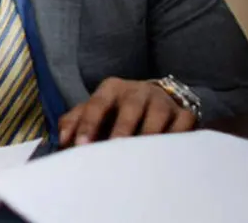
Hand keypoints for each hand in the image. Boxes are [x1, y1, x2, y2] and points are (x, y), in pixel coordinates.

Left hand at [58, 77, 196, 146]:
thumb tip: (62, 141)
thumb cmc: (115, 111)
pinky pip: (183, 127)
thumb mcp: (93, 110)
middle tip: (113, 149)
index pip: (97, 104)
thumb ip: (74, 122)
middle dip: (121, 129)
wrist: (153, 99)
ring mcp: (163, 101)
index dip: (87, 124)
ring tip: (141, 158)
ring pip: (158, 116)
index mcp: (111, 88)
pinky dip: (177, 139)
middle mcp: (138, 91)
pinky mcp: (184, 114)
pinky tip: (168, 156)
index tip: (80, 145)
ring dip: (150, 136)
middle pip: (130, 107)